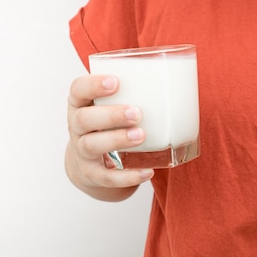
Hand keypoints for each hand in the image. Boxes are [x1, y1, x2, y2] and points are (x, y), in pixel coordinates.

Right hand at [66, 74, 152, 200]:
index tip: (116, 81)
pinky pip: (107, 177)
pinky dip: (127, 176)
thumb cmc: (106, 126)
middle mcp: (76, 127)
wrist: (88, 163)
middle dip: (111, 115)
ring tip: (141, 136)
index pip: (77, 89)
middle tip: (137, 112)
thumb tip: (180, 79)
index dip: (93, 84)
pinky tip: (147, 172)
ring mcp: (82, 152)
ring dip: (117, 140)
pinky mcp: (92, 174)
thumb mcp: (109, 107)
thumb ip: (131, 93)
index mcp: (80, 104)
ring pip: (92, 145)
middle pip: (84, 119)